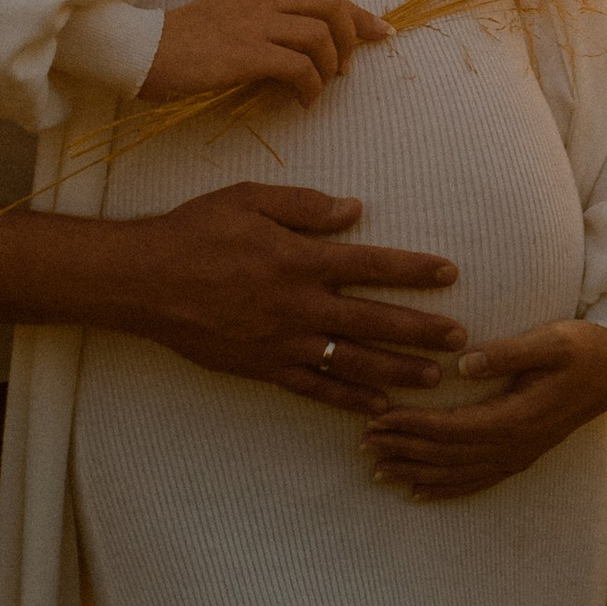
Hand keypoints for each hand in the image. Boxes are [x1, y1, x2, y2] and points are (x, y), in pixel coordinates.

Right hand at [115, 183, 468, 412]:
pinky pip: (314, 388)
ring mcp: (282, 342)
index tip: (450, 273)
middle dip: (421, 330)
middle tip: (462, 338)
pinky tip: (377, 406)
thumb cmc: (196, 230)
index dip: (414, 270)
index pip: (372, 264)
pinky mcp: (263, 369)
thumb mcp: (249, 199)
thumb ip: (305, 207)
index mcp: (299, 258)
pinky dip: (348, 399)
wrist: (145, 280)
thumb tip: (355, 210)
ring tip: (434, 378)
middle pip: (374, 321)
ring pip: (352, 362)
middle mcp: (298, 305)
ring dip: (397, 370)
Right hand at [141, 0, 390, 109]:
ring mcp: (256, 22)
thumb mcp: (233, 15)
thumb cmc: (187, 41)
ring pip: (319, 36)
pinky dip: (310, 86)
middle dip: (351, 37)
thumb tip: (307, 46)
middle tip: (348, 68)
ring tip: (320, 88)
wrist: (147, 50)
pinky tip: (302, 101)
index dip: (357, 13)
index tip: (381, 32)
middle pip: (330, 5)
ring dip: (329, 66)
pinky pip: (299, 67)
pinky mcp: (248, 53)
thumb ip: (269, 21)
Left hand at [362, 316, 606, 499]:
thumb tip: (463, 360)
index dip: (414, 427)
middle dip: (404, 451)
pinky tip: (418, 493)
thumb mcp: (550, 340)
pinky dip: (445, 489)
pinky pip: (477, 481)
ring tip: (378, 470)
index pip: (452, 428)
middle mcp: (515, 445)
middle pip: (448, 456)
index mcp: (518, 417)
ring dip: (416, 472)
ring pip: (458, 473)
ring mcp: (518, 456)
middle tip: (364, 445)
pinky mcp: (520, 457)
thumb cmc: (581, 347)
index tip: (378, 419)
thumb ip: (508, 351)